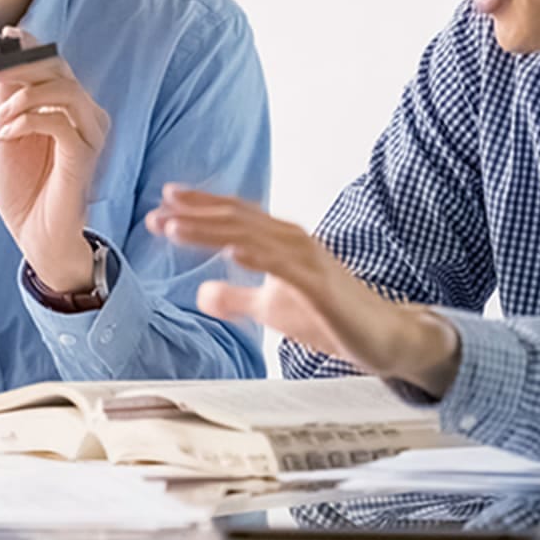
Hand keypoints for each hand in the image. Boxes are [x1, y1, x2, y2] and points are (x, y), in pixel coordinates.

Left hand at [0, 30, 108, 292]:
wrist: (35, 235)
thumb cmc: (22, 189)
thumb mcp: (6, 134)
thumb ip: (6, 101)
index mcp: (68, 106)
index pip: (52, 62)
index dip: (28, 46)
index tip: (1, 38)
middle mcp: (85, 114)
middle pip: (59, 68)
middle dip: (21, 67)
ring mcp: (89, 133)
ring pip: (64, 89)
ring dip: (24, 96)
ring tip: (0, 116)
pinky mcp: (85, 154)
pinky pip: (60, 121)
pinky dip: (28, 121)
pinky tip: (7, 134)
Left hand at [148, 185, 460, 394]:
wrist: (384, 337)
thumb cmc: (330, 317)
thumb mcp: (272, 309)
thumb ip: (238, 298)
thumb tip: (201, 293)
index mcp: (282, 242)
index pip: (234, 217)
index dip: (200, 207)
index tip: (163, 202)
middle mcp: (294, 241)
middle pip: (237, 220)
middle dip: (194, 215)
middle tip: (155, 213)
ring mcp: (309, 260)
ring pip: (253, 237)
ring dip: (212, 230)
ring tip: (175, 226)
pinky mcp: (322, 286)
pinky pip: (285, 267)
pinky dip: (257, 256)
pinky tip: (230, 253)